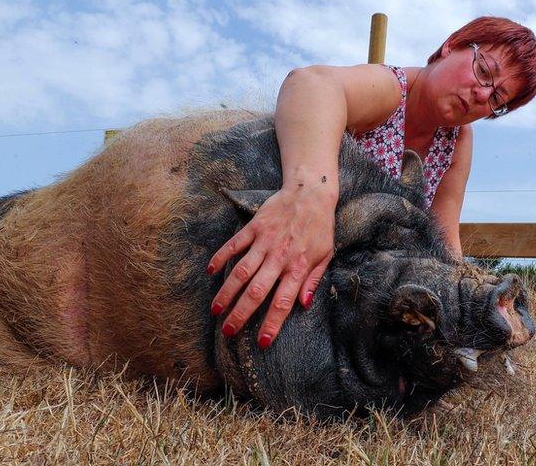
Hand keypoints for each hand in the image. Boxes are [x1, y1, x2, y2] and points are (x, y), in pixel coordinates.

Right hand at [207, 185, 334, 346]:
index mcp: (298, 267)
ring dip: (227, 292)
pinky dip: (221, 257)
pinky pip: (234, 244)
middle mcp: (280, 257)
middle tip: (228, 330)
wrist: (310, 192)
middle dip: (242, 313)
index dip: (272, 323)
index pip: (283, 302)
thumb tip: (304, 305)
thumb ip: (313, 280)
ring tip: (216, 309)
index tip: (262, 342)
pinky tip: (210, 271)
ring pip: (242, 271)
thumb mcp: (325, 255)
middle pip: (257, 291)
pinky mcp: (255, 227)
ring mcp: (265, 242)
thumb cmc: (320, 227)